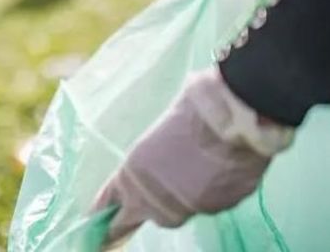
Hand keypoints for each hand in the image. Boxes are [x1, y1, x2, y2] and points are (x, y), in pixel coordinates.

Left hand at [90, 67, 293, 247]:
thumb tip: (166, 153)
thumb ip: (156, 152)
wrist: (235, 115)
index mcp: (134, 173)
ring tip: (201, 163)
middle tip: (164, 183)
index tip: (94, 222)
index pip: (109, 204)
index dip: (103, 212)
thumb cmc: (193, 107)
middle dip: (153, 202)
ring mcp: (191, 207)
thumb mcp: (161, 129)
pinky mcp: (220, 208)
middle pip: (148, 213)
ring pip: (183, 208)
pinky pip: (213, 201)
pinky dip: (214, 188)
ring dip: (187, 192)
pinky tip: (222, 165)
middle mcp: (158, 198)